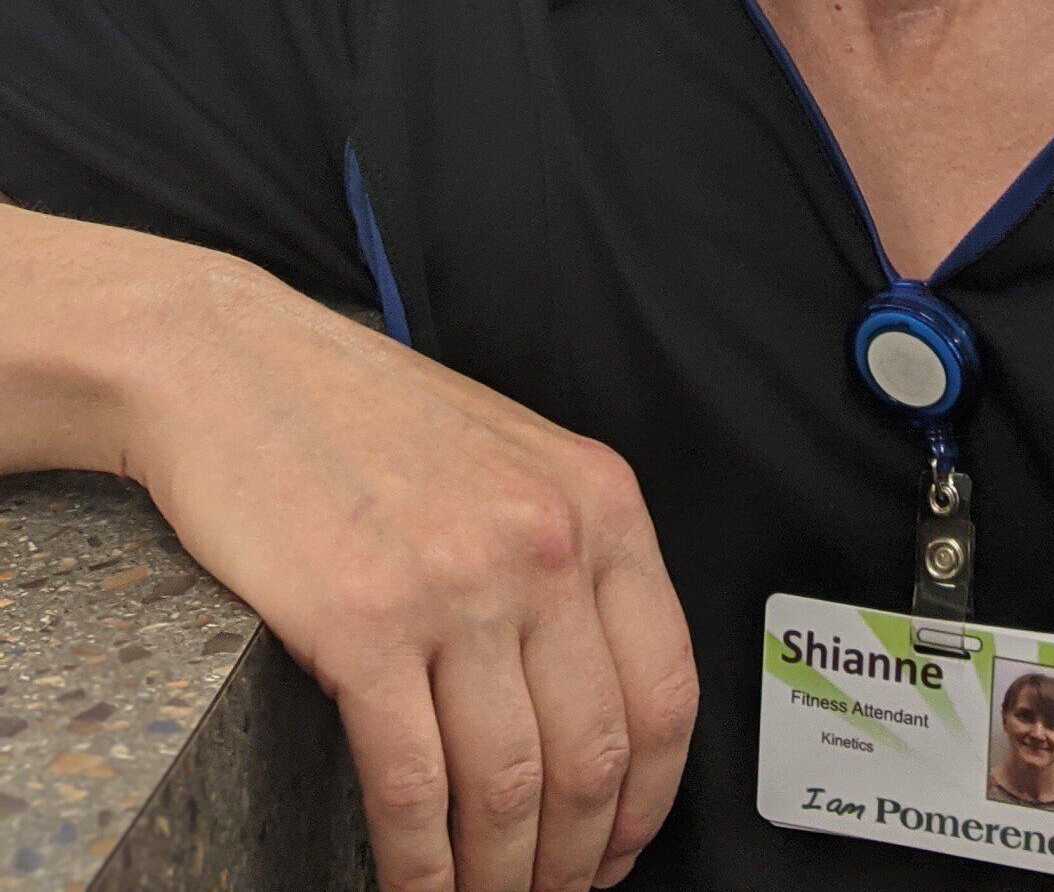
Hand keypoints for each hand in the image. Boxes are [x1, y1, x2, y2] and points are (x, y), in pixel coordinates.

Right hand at [123, 255, 695, 891]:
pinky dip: (417, 867)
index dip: (648, 801)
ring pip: (509, 788)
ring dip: (498, 879)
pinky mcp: (362, 624)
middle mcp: (545, 541)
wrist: (235, 369)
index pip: (664, 689)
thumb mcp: (513, 462)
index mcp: (600, 502)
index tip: (621, 850)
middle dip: (575, 859)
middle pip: (593, 755)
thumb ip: (569, 558)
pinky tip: (412, 889)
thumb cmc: (365, 418)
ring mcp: (457, 583)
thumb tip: (597, 702)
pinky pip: (412, 788)